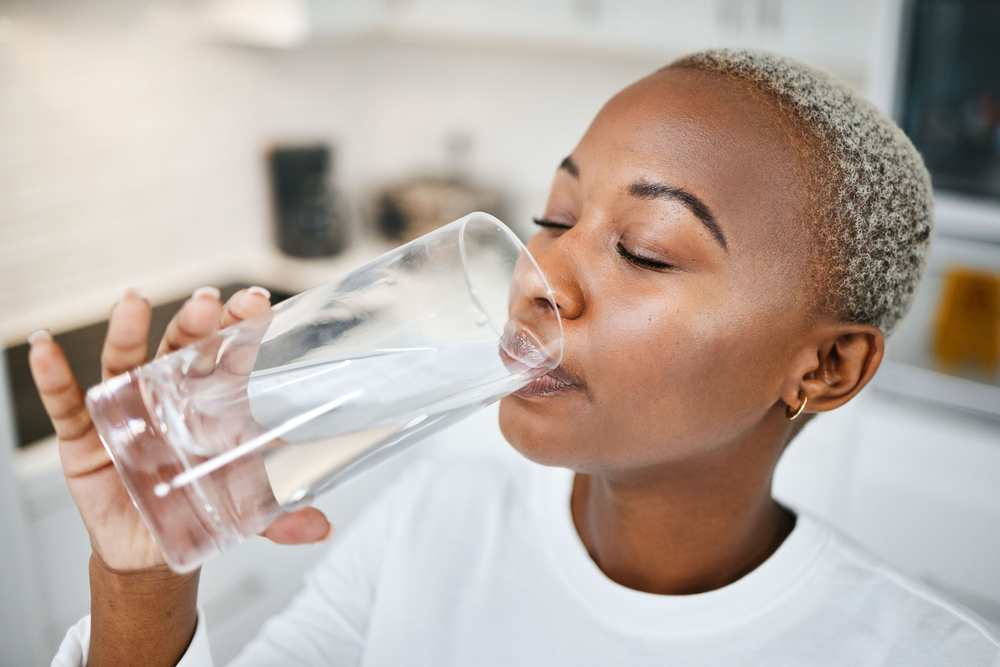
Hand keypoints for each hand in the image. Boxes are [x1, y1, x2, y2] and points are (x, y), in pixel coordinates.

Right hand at [28, 287, 333, 573]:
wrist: (155, 547)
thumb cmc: (200, 506)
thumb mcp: (244, 512)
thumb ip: (281, 517)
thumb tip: (323, 528)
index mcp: (211, 402)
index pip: (227, 355)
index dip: (240, 327)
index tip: (256, 302)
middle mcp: (168, 394)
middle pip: (180, 348)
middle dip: (193, 322)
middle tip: (207, 301)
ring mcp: (126, 409)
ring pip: (125, 363)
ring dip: (127, 332)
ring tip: (132, 303)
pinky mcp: (86, 436)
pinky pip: (68, 402)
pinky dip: (54, 376)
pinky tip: (46, 348)